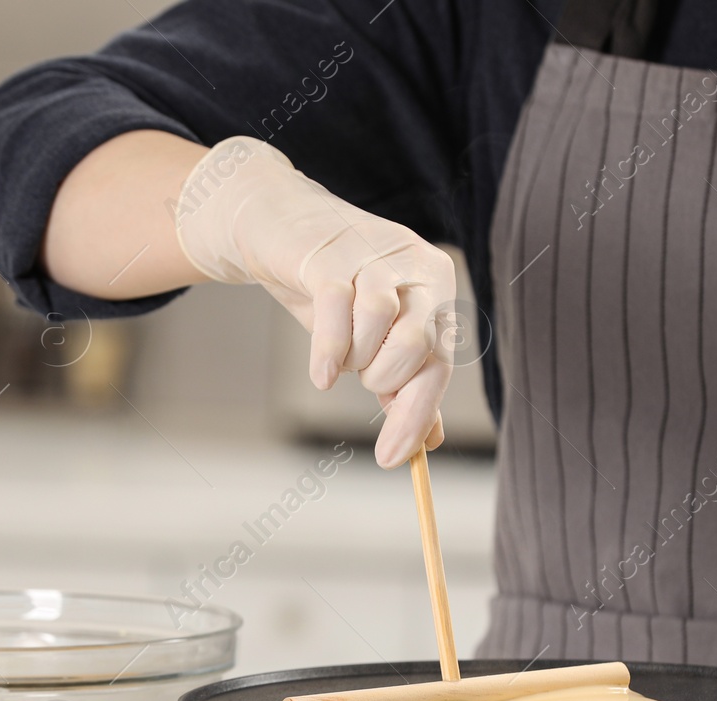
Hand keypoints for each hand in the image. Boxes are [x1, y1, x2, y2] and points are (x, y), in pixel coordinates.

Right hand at [174, 137, 453, 467]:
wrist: (276, 224)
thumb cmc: (335, 288)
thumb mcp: (375, 338)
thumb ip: (406, 384)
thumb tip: (432, 441)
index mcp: (437, 285)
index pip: (440, 362)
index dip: (416, 416)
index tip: (391, 460)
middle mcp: (415, 265)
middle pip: (417, 346)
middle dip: (384, 381)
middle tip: (361, 379)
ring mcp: (372, 257)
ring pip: (377, 327)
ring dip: (353, 361)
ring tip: (338, 356)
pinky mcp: (329, 256)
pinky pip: (337, 313)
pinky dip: (328, 353)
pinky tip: (321, 376)